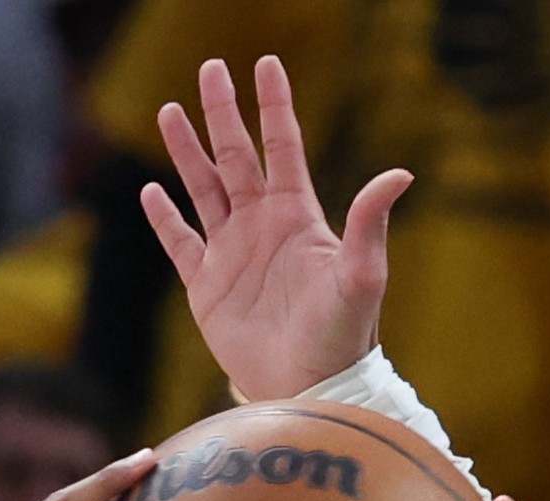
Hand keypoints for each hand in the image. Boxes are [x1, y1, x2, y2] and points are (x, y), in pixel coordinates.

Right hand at [141, 57, 411, 403]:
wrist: (309, 388)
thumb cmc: (343, 335)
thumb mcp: (362, 276)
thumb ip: (369, 223)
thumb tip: (399, 174)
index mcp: (296, 216)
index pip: (282, 146)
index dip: (274, 105)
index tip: (266, 63)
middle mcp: (261, 226)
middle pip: (235, 155)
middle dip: (221, 112)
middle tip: (209, 67)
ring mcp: (231, 253)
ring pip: (202, 188)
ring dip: (186, 151)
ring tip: (169, 110)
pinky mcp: (206, 286)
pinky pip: (179, 242)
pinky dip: (163, 217)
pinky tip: (150, 191)